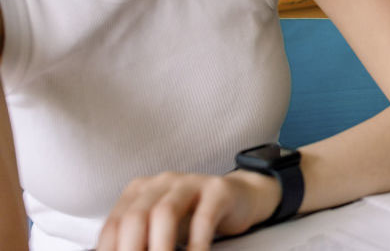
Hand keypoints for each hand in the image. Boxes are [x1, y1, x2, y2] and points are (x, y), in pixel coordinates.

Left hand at [97, 169, 279, 250]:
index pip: (114, 225)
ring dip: (160, 248)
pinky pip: (203, 218)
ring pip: (164, 213)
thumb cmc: (192, 218)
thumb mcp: (160, 229)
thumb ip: (139, 241)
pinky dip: (196, 245)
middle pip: (135, 217)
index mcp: (139, 191)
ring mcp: (190, 182)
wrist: (239, 198)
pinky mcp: (218, 189)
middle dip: (131, 250)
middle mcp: (161, 182)